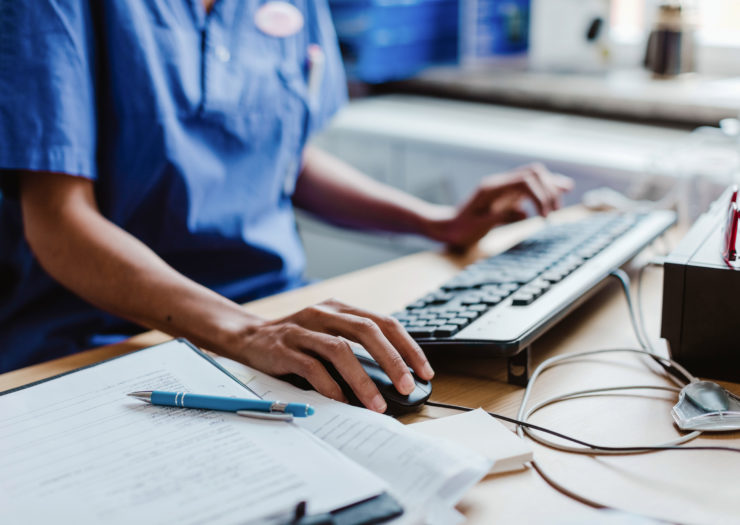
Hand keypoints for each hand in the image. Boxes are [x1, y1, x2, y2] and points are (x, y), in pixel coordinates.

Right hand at [234, 298, 433, 412]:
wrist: (248, 337)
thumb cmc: (297, 340)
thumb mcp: (329, 333)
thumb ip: (356, 346)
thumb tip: (396, 377)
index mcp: (341, 308)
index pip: (384, 322)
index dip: (408, 346)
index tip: (424, 371)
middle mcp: (324, 313)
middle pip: (366, 331)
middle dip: (392, 360)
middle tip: (408, 386)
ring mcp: (303, 329)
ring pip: (340, 350)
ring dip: (362, 379)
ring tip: (376, 403)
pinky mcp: (284, 348)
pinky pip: (311, 367)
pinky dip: (330, 386)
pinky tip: (342, 402)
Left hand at [428, 164, 572, 249]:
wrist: (448, 228)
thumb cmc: (460, 229)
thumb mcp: (478, 226)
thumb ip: (499, 217)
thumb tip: (523, 213)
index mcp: (492, 188)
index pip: (525, 181)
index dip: (540, 195)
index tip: (545, 217)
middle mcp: (500, 184)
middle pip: (534, 173)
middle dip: (549, 190)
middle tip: (554, 213)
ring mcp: (504, 189)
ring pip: (534, 179)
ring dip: (549, 189)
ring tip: (562, 200)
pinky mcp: (507, 197)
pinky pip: (529, 190)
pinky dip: (543, 194)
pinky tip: (551, 203)